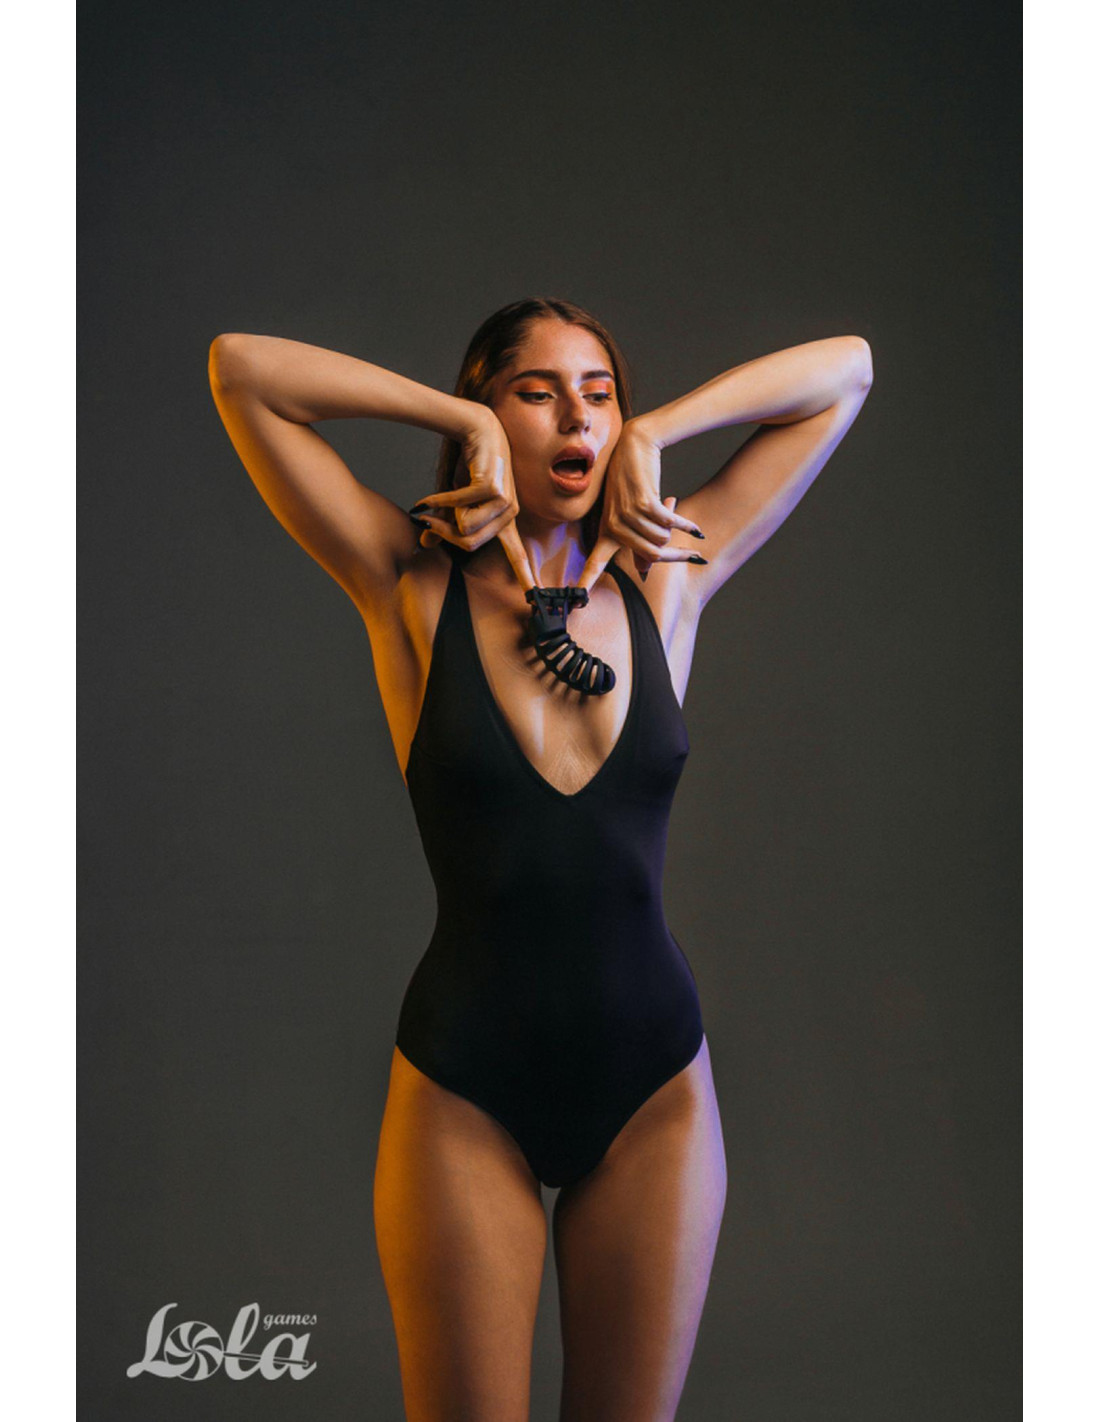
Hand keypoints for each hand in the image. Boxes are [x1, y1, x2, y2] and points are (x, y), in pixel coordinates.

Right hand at [408, 408, 534, 586]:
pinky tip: (428, 498)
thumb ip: (445, 523)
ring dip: (441, 515)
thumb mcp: (455, 500)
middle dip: (443, 533)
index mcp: (506, 520)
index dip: (525, 575)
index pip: (517, 553)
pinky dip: (438, 501)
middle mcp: (509, 513)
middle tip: (427, 521)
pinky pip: (458, 507)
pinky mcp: (492, 487)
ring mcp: (504, 499)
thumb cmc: (469, 465)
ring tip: (432, 503)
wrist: (477, 429)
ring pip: (464, 527)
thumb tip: (425, 543)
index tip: (535, 597)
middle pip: (470, 544)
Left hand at [577, 422, 703, 593]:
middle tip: (691, 554)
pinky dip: (686, 525)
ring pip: (662, 539)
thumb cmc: (633, 482)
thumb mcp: (630, 514)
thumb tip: (644, 569)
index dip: (586, 582)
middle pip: (651, 555)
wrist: (634, 446)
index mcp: (607, 531)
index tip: (575, 601)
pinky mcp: (643, 503)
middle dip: (675, 555)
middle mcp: (614, 526)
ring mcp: (627, 514)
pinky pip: (670, 524)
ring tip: (676, 514)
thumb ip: (637, 543)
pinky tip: (695, 528)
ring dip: (676, 531)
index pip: (594, 563)